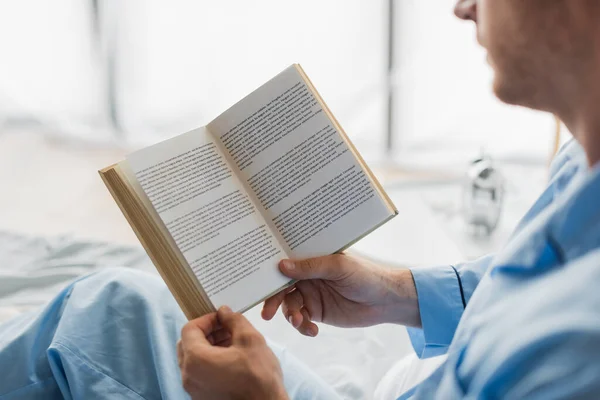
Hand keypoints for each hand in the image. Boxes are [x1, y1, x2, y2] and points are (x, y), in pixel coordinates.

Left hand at [178, 306, 287, 399]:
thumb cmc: (259, 378)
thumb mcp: (250, 339)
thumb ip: (233, 320)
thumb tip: (224, 312)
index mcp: (196, 359)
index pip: (189, 329)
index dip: (206, 319)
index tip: (222, 318)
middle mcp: (189, 376)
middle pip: (188, 344)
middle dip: (206, 332)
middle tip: (226, 328)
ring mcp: (194, 389)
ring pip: (193, 359)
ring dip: (209, 346)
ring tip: (232, 343)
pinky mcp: (202, 398)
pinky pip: (199, 373)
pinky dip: (210, 362)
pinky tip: (231, 359)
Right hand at [262, 253, 420, 335]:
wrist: (385, 300)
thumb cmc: (365, 274)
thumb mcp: (338, 267)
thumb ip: (310, 267)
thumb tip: (281, 266)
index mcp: (311, 258)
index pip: (285, 262)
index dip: (271, 271)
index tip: (258, 283)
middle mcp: (307, 275)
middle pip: (281, 287)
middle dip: (273, 300)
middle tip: (267, 313)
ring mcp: (310, 294)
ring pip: (288, 305)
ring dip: (290, 315)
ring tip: (299, 322)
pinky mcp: (316, 311)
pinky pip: (300, 319)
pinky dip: (301, 326)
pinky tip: (312, 331)